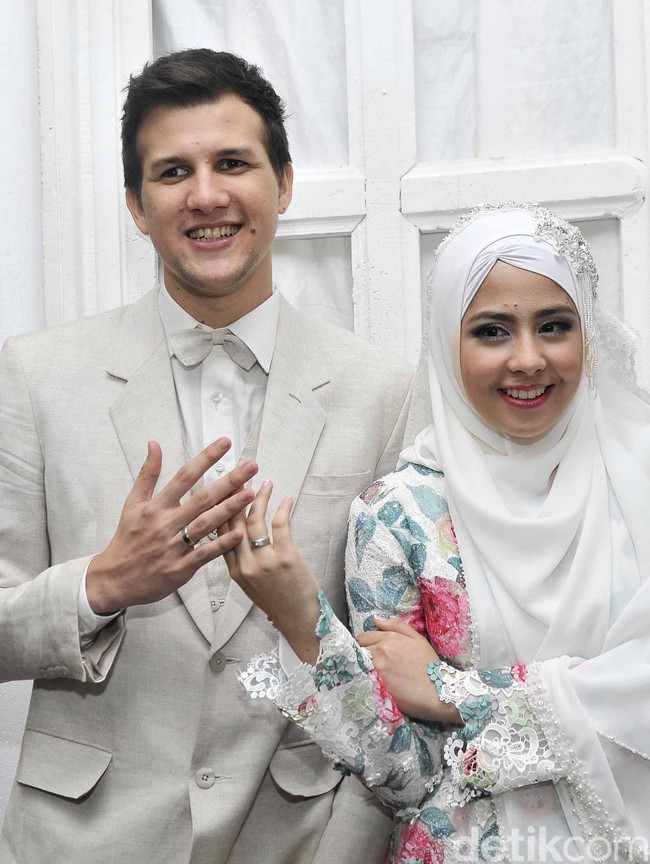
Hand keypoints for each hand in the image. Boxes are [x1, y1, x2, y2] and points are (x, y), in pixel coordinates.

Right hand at [87, 438, 257, 612]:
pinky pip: (204, 554)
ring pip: (206, 524)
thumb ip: (147, 474)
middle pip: (202, 498)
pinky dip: (221, 544)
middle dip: (229, 481)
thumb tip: (154, 444)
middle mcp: (166, 523)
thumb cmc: (127, 538)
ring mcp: (173, 546)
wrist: (114, 579)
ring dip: (229, 509)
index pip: (185, 476)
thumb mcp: (132, 503)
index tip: (225, 443)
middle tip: (251, 466)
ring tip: (251, 494)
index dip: (206, 458)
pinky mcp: (179, 569)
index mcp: (156, 506)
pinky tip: (240, 533)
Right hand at [222, 480, 320, 663]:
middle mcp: (245, 565)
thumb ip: (241, 561)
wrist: (299, 620)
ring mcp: (265, 561)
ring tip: (265, 483)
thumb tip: (238, 534)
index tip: (222, 490)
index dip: (220, 509)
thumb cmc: (278, 601)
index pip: (219, 534)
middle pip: (234, 522)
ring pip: (255, 520)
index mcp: (233, 571)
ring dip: (260, 498)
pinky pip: (280, 524)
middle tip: (241, 478)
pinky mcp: (286, 557)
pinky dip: (283, 508)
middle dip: (236, 496)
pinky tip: (286, 499)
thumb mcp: (250, 584)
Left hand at [357, 617, 460, 723]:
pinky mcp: (376, 684)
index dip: (366, 644)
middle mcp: (380, 650)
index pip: (364, 637)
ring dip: (362, 666)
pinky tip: (371, 682)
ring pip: (359, 663)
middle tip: (371, 663)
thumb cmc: (430, 666)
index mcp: (389, 638)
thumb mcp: (418, 639)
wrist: (438, 691)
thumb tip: (376, 619)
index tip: (371, 652)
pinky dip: (364, 678)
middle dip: (362, 654)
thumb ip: (396, 626)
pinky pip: (362, 677)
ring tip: (372, 673)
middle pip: (358, 650)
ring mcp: (377, 667)